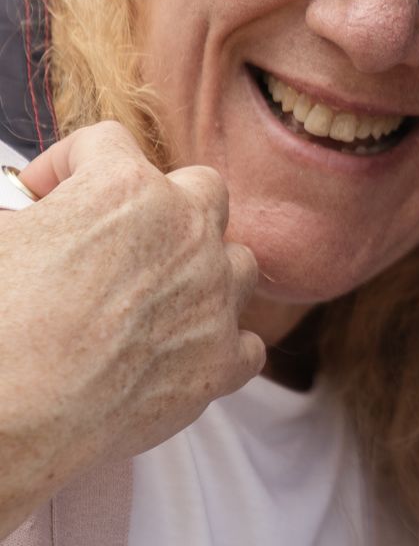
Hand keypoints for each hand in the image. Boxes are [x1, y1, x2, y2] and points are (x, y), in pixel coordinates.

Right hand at [0, 121, 263, 533]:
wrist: (3, 422)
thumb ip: (27, 217)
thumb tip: (29, 220)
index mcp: (125, 190)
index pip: (107, 143)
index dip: (67, 165)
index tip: (45, 196)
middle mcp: (186, 232)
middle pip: (203, 190)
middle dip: (165, 206)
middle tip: (119, 242)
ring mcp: (214, 297)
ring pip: (237, 262)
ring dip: (205, 274)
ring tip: (155, 300)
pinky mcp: (222, 361)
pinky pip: (247, 342)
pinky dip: (218, 347)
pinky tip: (179, 356)